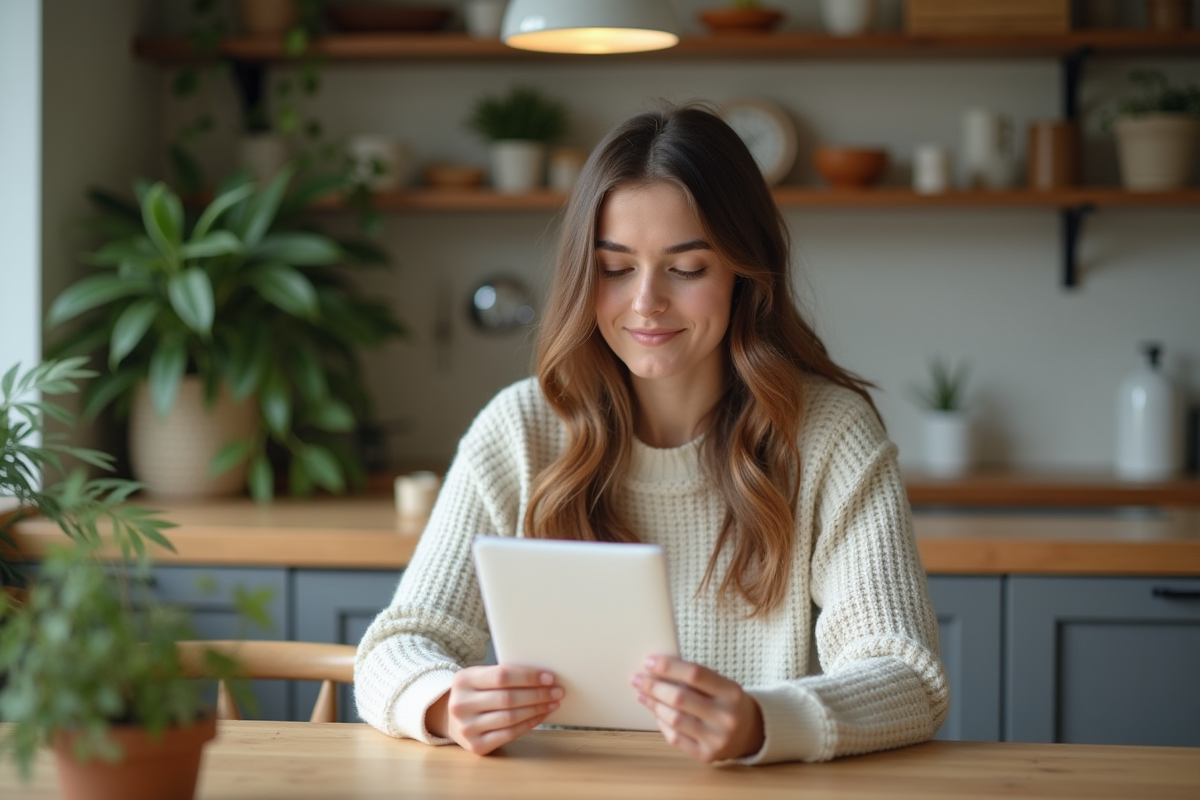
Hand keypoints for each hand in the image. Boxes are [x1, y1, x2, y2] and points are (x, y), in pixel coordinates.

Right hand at [426, 665, 562, 755]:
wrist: (450, 718)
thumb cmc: (475, 693)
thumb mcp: (480, 677)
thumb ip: (503, 675)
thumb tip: (543, 676)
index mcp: (463, 680)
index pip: (502, 676)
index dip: (528, 677)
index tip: (549, 677)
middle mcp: (461, 704)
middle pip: (508, 698)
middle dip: (538, 694)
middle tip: (557, 691)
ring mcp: (467, 728)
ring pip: (511, 717)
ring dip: (537, 709)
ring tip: (553, 702)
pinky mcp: (476, 746)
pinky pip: (510, 734)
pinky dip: (529, 724)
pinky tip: (540, 715)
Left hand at [632, 656, 764, 763]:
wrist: (750, 733)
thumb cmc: (728, 702)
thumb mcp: (722, 684)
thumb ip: (696, 677)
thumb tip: (657, 668)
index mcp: (732, 692)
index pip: (695, 674)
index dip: (668, 666)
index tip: (648, 661)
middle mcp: (727, 717)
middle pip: (680, 698)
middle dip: (654, 686)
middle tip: (637, 679)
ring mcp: (717, 739)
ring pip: (674, 719)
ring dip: (653, 704)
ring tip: (643, 694)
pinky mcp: (707, 755)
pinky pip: (675, 738)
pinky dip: (661, 723)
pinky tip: (656, 713)